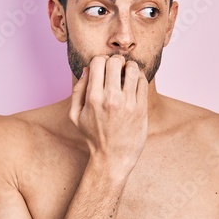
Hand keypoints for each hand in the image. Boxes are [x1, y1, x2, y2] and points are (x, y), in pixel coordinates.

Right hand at [68, 54, 148, 178]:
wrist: (113, 157)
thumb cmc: (93, 136)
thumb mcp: (75, 116)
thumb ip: (78, 91)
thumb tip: (87, 70)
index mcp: (93, 98)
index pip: (98, 62)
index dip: (100, 61)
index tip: (102, 68)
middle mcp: (111, 98)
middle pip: (115, 61)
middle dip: (115, 61)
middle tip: (116, 69)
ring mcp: (128, 103)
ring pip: (133, 68)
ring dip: (129, 67)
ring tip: (127, 74)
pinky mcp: (141, 108)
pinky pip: (143, 81)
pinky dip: (139, 77)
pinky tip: (134, 84)